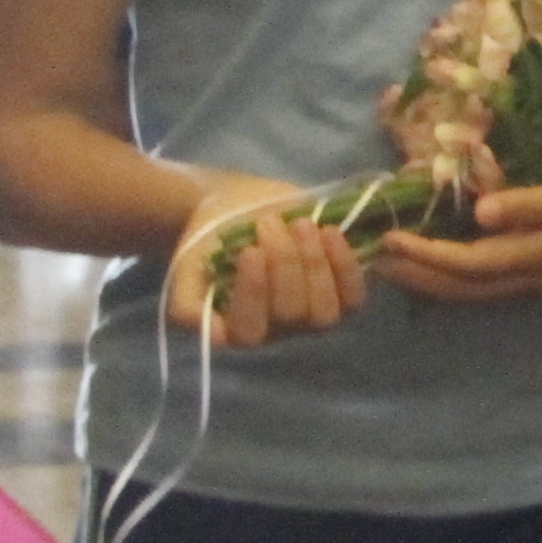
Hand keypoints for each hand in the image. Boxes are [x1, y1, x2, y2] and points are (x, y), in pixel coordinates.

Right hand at [169, 175, 369, 347]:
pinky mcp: (339, 294)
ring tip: (300, 223)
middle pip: (292, 314)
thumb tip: (212, 334)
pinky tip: (328, 231)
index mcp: (237, 329)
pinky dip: (345, 264)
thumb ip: (188, 304)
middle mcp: (277, 331)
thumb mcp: (188, 268)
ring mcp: (311, 314)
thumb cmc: (210, 239)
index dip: (254, 294)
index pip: (250, 331)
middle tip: (268, 222)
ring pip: (326, 311)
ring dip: (316, 264)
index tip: (249, 250)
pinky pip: (353, 296)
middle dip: (284, 263)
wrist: (237, 208)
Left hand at [371, 162, 541, 304]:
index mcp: (538, 255)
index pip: (469, 264)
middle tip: (376, 263)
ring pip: (479, 288)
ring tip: (402, 266)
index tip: (389, 241)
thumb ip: (532, 204)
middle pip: (466, 286)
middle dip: (420, 277)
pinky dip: (463, 275)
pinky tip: (454, 262)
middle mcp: (535, 274)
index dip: (427, 257)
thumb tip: (479, 213)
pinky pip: (495, 280)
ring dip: (437, 280)